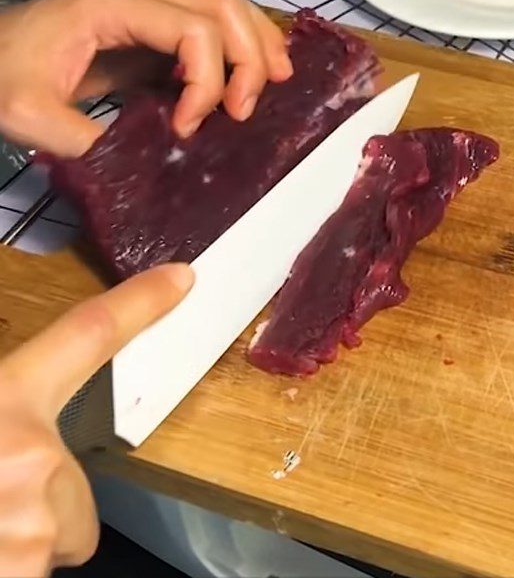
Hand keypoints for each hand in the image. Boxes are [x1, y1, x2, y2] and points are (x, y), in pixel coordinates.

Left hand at [0, 0, 291, 157]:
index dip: (207, 80)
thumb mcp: (28, 115)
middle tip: (247, 108)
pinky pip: (206, 26)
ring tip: (277, 81)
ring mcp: (143, 9)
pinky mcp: (145, 30)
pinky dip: (237, 48)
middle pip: (220, 3)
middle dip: (249, 56)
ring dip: (255, 42)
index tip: (189, 127)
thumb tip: (148, 165)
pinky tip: (249, 75)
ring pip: (220, 5)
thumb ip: (86, 141)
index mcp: (109, 9)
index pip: (191, 29)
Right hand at [0, 263, 193, 577]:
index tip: (183, 277)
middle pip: (73, 488)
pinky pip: (36, 571)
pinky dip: (11, 570)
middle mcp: (29, 462)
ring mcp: (30, 531)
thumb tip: (14, 410)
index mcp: (1, 404)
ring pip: (52, 541)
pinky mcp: (25, 574)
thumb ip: (5, 400)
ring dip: (14, 547)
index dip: (140, 302)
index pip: (87, 333)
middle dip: (34, 502)